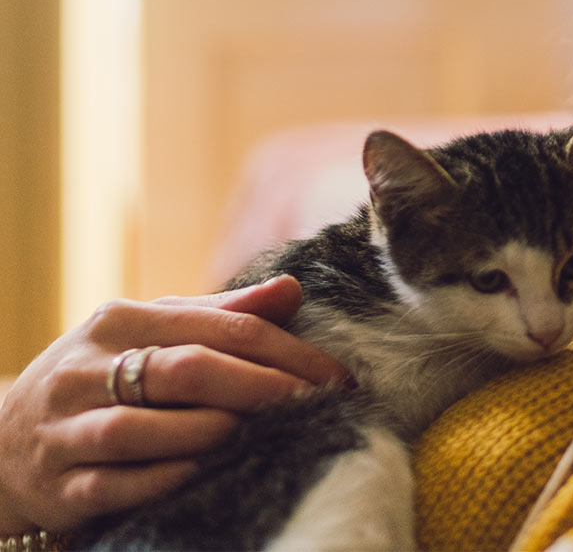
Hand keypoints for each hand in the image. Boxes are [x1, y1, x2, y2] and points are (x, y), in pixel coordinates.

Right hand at [0, 275, 350, 534]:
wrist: (4, 442)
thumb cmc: (105, 374)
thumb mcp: (154, 330)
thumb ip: (223, 313)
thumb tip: (293, 289)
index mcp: (123, 319)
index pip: (220, 327)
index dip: (287, 350)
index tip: (336, 375)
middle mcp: (88, 368)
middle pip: (187, 371)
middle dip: (261, 387)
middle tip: (315, 405)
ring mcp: (67, 428)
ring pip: (142, 428)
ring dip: (211, 432)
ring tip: (264, 436)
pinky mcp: (58, 486)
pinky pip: (115, 484)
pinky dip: (164, 478)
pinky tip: (206, 472)